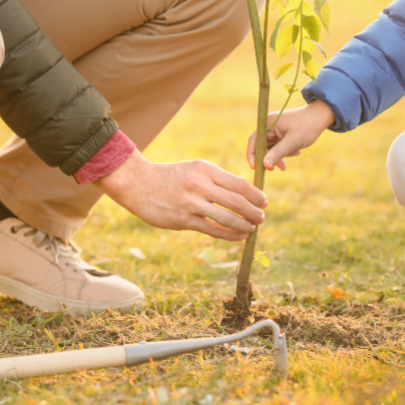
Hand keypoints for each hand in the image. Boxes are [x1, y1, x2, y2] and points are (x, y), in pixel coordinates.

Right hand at [95, 151, 267, 241]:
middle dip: (254, 212)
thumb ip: (217, 179)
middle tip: (262, 217)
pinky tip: (239, 237)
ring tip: (252, 228)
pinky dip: (230, 235)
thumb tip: (244, 193)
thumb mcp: (195, 168)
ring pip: (227, 219)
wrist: (139, 184)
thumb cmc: (172, 176)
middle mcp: (199, 185)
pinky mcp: (183, 221)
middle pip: (237, 202)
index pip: (239, 184)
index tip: (264, 202)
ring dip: (244, 226)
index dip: (256, 195)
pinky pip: (213, 230)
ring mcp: (191, 204)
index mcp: (205, 169)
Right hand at [247, 100, 334, 171]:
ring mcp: (276, 129)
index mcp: (268, 123)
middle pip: (262, 146)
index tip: (255, 168)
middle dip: (269, 158)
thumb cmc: (307, 126)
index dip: (252, 155)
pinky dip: (285, 151)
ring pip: (271, 148)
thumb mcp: (292, 142)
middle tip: (276, 169)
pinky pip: (279, 145)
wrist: (321, 116)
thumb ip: (278, 153)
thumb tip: (265, 166)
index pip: (254, 141)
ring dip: (279, 156)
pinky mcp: (282, 132)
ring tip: (291, 159)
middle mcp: (270, 125)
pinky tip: (297, 152)